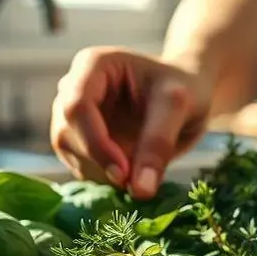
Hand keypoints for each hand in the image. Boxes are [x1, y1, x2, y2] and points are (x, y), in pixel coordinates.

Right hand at [52, 47, 210, 198]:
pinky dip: (105, 180)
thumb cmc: (185, 88)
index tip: (124, 173)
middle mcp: (73, 89)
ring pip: (70, 155)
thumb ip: (158, 143)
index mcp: (92, 65)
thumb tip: (140, 190)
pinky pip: (81, 168)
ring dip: (102, 174)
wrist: (190, 97)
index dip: (95, 143)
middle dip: (100, 163)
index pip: (76, 106)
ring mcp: (73, 117)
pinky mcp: (80, 142)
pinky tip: (133, 175)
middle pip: (67, 133)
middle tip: (137, 182)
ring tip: (141, 173)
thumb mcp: (176, 106)